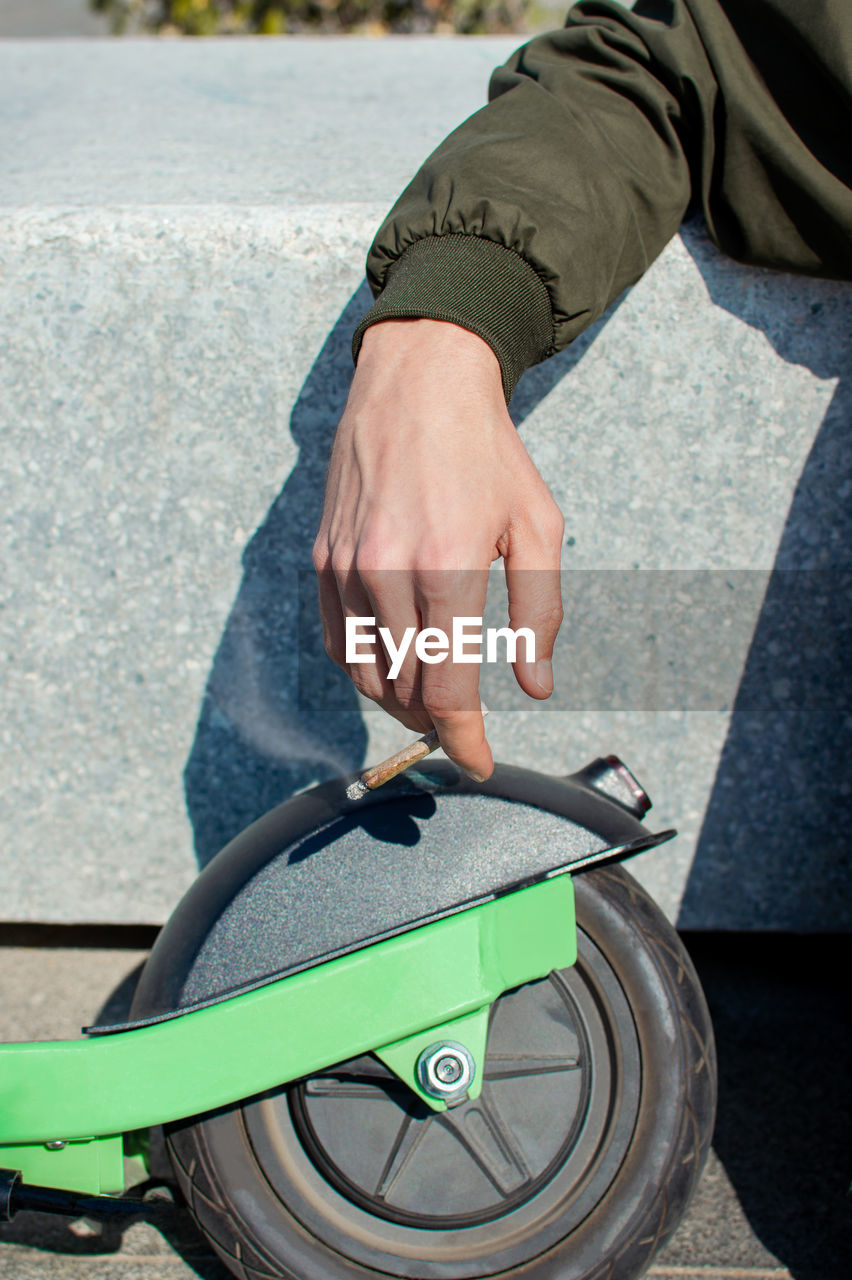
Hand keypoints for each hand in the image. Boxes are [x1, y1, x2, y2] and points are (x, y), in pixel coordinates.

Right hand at [312, 318, 563, 779]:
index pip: (448, 689)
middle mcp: (386, 572)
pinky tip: (391, 667)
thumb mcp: (537, 524)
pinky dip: (363, 668)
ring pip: (364, 672)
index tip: (480, 765)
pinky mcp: (321, 556)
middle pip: (406, 689)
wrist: (418, 379)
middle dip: (438, 721)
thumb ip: (539, 610)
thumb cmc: (488, 450)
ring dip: (399, 700)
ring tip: (429, 699)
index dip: (466, 742)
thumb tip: (536, 685)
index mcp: (447, 567)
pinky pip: (335, 639)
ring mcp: (345, 565)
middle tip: (465, 726)